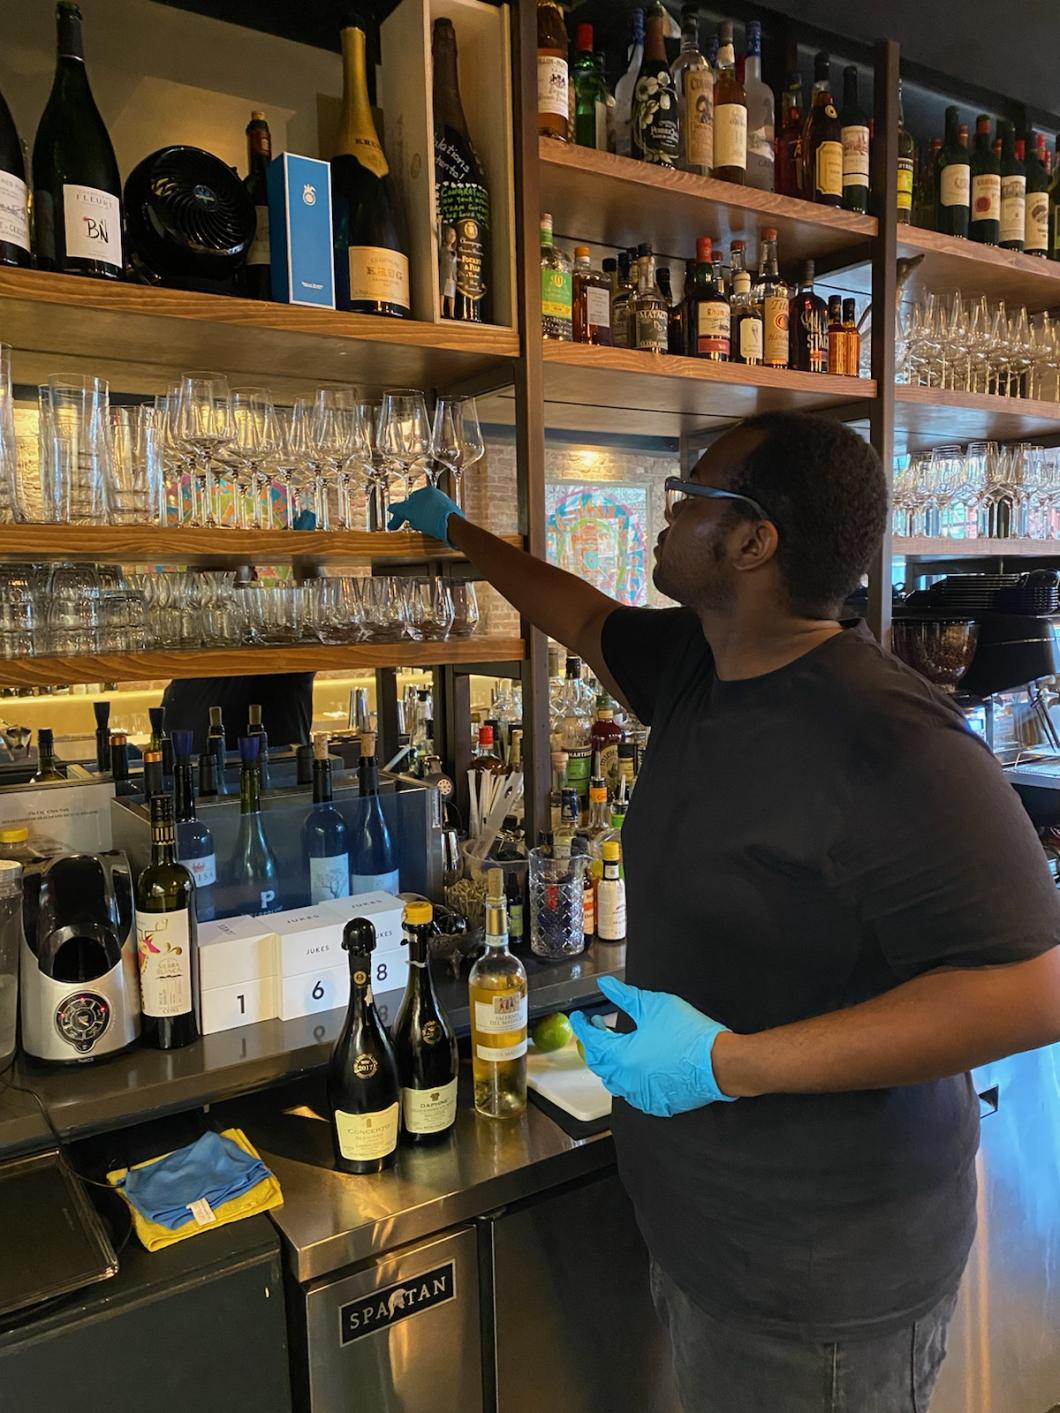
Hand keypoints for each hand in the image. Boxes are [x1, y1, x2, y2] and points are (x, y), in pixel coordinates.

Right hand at [386, 486, 464, 543]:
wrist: (453, 527)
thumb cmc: (433, 517)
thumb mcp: (410, 512)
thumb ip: (400, 509)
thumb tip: (391, 508)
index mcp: (427, 491)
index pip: (409, 502)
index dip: (400, 514)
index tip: (395, 525)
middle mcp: (437, 496)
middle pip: (418, 508)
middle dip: (412, 517)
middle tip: (409, 525)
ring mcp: (445, 506)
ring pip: (427, 514)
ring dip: (421, 522)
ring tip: (421, 529)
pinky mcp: (450, 516)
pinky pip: (436, 520)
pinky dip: (431, 525)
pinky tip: (431, 530)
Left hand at [570, 975, 735, 1117]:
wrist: (720, 1062)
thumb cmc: (690, 1035)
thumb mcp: (654, 1006)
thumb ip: (625, 996)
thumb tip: (606, 985)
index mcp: (622, 1056)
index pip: (592, 1041)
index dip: (583, 1026)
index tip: (581, 1018)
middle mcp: (627, 1080)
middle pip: (599, 1064)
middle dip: (595, 1045)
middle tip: (598, 1029)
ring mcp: (642, 1095)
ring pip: (614, 1082)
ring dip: (610, 1064)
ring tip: (616, 1047)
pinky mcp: (658, 1103)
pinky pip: (634, 1094)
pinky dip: (629, 1081)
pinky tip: (637, 1068)